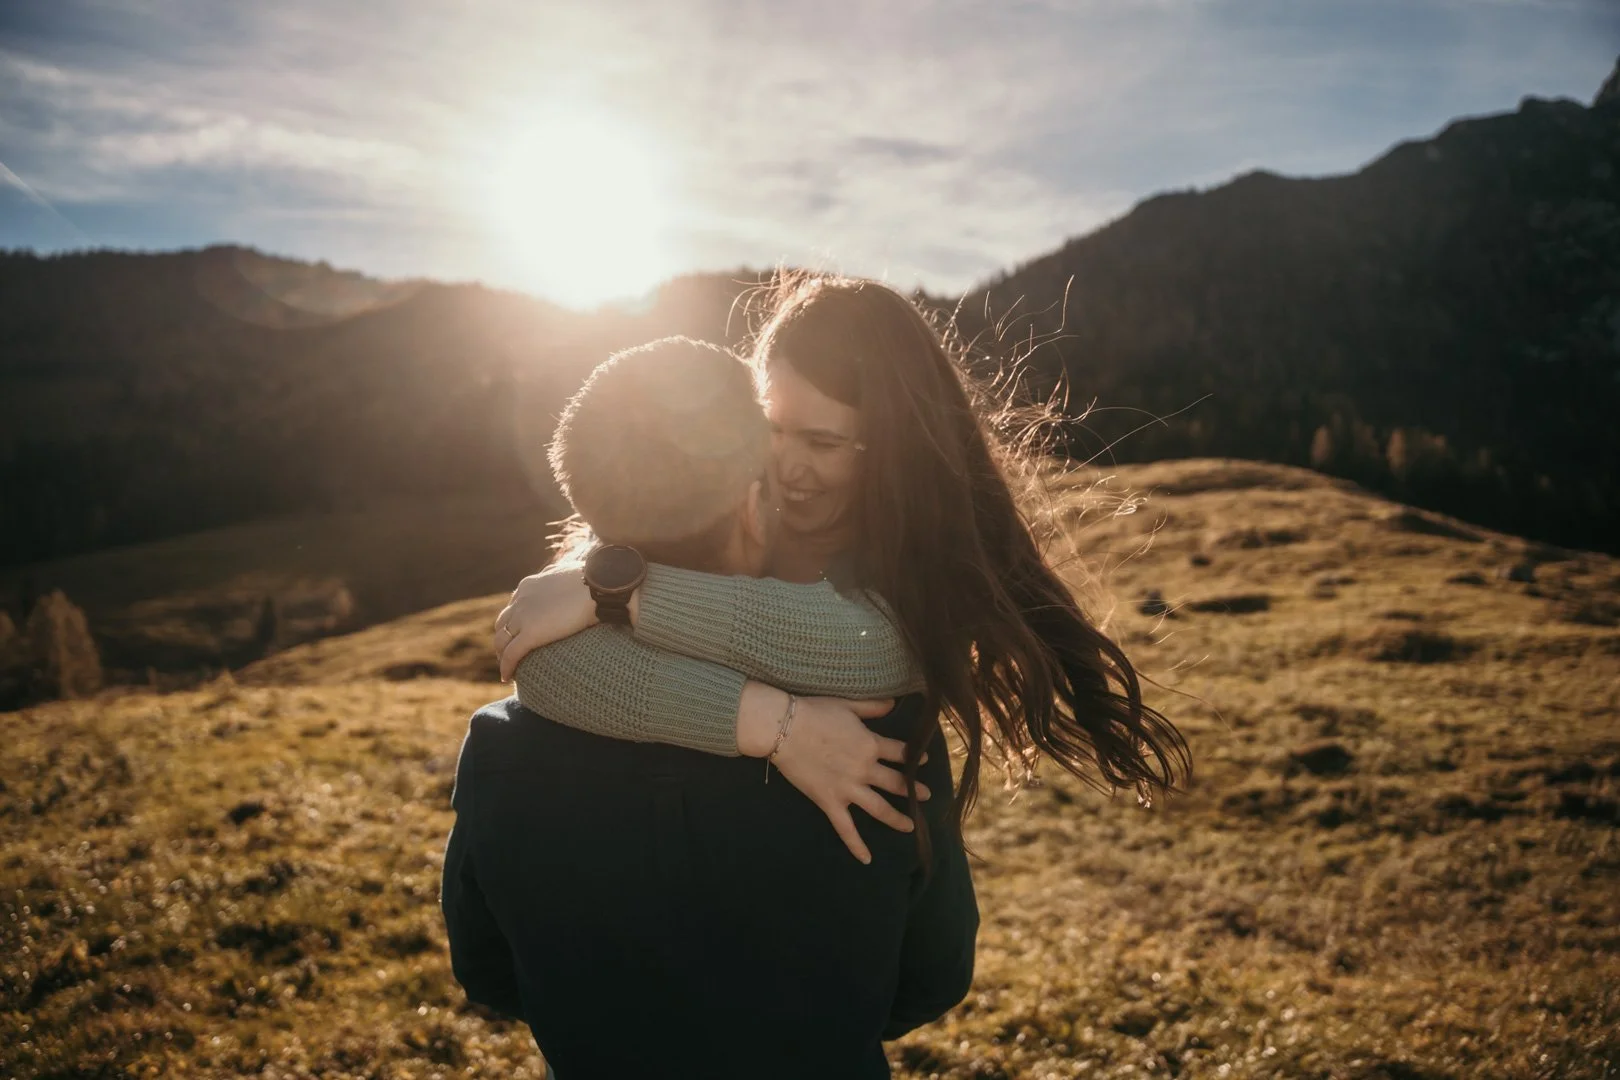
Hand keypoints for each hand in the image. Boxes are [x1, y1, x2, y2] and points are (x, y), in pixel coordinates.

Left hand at [494, 567, 602, 680]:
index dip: (513, 623)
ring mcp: (523, 617)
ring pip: (502, 641)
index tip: (519, 633)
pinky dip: (506, 667)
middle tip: (510, 654)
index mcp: (529, 585)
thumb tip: (568, 575)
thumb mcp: (570, 571)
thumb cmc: (594, 580)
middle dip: (504, 640)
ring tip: (509, 668)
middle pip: (502, 624)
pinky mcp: (530, 634)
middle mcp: (520, 600)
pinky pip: (511, 654)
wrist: (598, 587)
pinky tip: (508, 677)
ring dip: (502, 655)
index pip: (513, 606)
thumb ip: (562, 576)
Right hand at [737, 684, 930, 863]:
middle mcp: (864, 769)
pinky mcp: (830, 802)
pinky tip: (867, 859)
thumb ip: (872, 707)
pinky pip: (846, 829)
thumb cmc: (814, 712)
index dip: (913, 756)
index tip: (922, 760)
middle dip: (913, 790)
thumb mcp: (848, 704)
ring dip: (897, 819)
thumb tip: (894, 702)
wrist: (784, 728)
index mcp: (870, 744)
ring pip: (879, 809)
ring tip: (910, 826)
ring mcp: (848, 788)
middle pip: (896, 782)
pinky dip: (857, 845)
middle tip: (925, 795)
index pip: (899, 753)